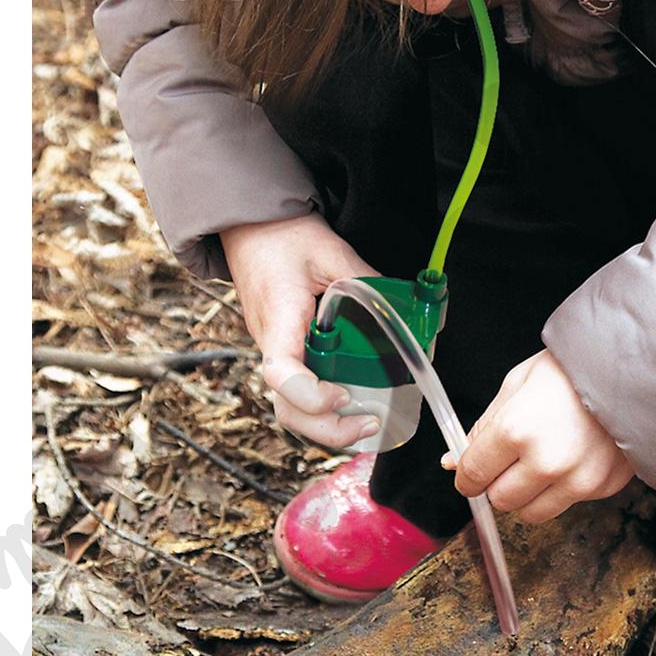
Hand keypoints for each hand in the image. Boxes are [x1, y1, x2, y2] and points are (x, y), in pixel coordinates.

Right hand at [221, 212, 381, 447]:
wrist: (249, 227)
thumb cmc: (284, 236)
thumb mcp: (332, 252)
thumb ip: (367, 282)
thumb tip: (406, 312)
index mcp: (279, 319)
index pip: (281, 373)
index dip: (311, 395)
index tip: (343, 394)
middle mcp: (271, 342)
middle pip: (286, 407)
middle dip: (327, 428)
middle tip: (370, 424)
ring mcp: (275, 349)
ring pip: (290, 406)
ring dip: (326, 424)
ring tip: (367, 422)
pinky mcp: (283, 348)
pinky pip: (297, 390)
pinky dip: (322, 406)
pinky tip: (352, 403)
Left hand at [442, 349, 633, 522]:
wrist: (632, 368)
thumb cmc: (571, 370)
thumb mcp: (515, 385)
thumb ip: (483, 428)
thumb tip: (453, 462)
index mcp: (516, 430)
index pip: (473, 476)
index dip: (466, 476)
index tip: (469, 474)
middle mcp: (546, 462)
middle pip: (501, 500)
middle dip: (497, 483)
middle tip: (510, 459)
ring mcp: (578, 480)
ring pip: (532, 512)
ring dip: (528, 493)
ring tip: (540, 459)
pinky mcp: (603, 488)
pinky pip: (568, 502)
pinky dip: (563, 488)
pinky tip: (572, 456)